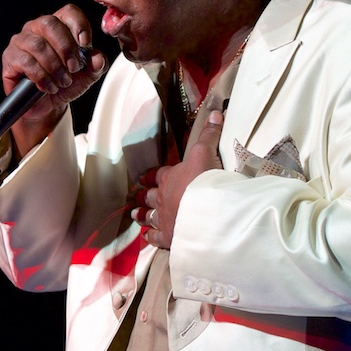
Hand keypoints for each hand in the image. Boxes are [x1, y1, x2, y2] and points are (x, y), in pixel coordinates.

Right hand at [2, 4, 108, 154]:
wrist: (46, 105)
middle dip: (66, 48)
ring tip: (63, 81)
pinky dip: (42, 77)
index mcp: (59, 25)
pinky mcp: (10, 57)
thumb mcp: (87, 75)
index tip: (85, 44)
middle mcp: (37, 28)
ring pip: (38, 45)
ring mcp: (21, 41)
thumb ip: (96, 65)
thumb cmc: (65, 83)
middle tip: (74, 68)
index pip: (68, 12)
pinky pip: (26, 62)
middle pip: (50, 24)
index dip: (78, 24)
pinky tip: (49, 87)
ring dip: (55, 66)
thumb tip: (98, 57)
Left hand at [132, 109, 224, 248]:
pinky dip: (150, 236)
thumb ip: (210, 135)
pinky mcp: (169, 236)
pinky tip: (146, 237)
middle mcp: (163, 197)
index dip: (150, 175)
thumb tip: (215, 113)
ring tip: (135, 215)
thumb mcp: (206, 152)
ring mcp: (165, 218)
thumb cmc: (204, 179)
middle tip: (135, 197)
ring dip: (143, 215)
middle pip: (150, 196)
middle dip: (143, 196)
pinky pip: (156, 237)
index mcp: (170, 177)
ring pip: (149, 216)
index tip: (142, 178)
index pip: (158, 174)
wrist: (207, 210)